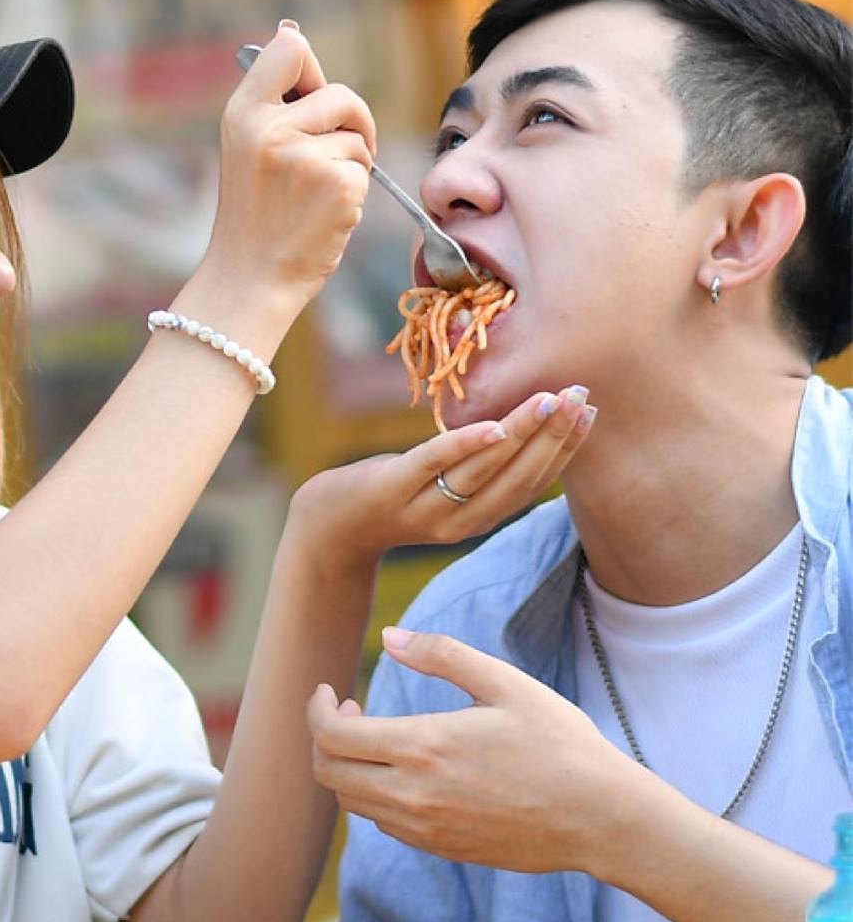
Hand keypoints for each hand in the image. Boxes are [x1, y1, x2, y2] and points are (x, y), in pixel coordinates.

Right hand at [192, 25, 375, 328]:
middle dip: (351, 123)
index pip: (289, 49)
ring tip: (316, 194)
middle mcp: (270, 129)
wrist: (250, 277)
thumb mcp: (247, 144)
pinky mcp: (337, 185)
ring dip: (352, 162)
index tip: (311, 95)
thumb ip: (274, 97)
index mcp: (243, 113)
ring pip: (357, 136)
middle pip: (341, 93)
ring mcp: (305, 157)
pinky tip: (326, 213)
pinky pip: (366, 168)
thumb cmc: (255, 211)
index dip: (312, 69)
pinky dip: (355, 191)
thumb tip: (293, 32)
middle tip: (333, 156)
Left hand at [286, 386, 595, 572]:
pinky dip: (467, 445)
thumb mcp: (447, 485)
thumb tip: (528, 419)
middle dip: (554, 435)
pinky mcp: (392, 488)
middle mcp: (459, 521)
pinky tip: (495, 426)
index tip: (590, 413)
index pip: (533, 484)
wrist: (330, 526)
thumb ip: (484, 465)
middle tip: (580, 395)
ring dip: (523, 431)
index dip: (565, 450)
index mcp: (479, 519)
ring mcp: (425, 507)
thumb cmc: (397, 494)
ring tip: (550, 398)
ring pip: (485, 468)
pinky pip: (435, 463)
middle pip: (519, 477)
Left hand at [308, 630, 635, 872]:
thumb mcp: (505, 683)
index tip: (329, 691)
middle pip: (329, 775)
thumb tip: (389, 637)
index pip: (332, 738)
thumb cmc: (560, 742)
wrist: (601, 818)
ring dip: (347, 768)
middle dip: (323, 739)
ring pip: (353, 804)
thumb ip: (441, 655)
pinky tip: (404, 770)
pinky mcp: (443, 849)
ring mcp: (427, 830)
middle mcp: (416, 796)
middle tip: (348, 710)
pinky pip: (385, 824)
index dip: (316, 711)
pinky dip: (375, 795)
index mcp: (425, 747)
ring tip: (374, 736)